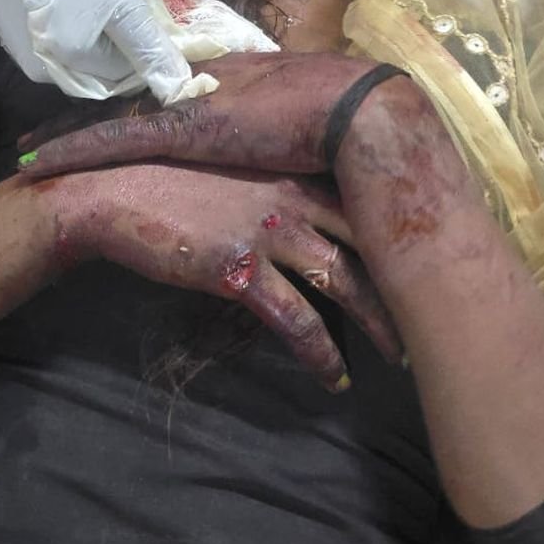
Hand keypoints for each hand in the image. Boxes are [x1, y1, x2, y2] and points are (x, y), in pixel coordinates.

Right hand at [0, 0, 208, 103]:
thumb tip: (157, 30)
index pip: (141, 48)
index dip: (166, 70)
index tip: (181, 83)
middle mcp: (54, 16)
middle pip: (101, 76)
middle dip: (128, 69)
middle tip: (143, 48)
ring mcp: (17, 21)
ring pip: (65, 77)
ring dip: (95, 69)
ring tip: (111, 39)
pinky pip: (36, 59)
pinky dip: (62, 56)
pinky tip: (76, 25)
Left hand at [19, 52, 385, 176]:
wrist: (365, 114)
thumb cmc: (347, 118)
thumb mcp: (307, 117)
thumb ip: (284, 128)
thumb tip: (285, 143)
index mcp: (230, 77)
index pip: (163, 90)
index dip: (128, 104)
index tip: (100, 115)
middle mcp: (202, 83)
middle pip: (128, 101)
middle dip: (83, 120)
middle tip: (37, 137)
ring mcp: (190, 104)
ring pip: (111, 120)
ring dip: (66, 139)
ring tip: (26, 156)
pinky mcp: (184, 131)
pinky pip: (114, 141)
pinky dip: (73, 151)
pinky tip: (37, 165)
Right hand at [57, 161, 400, 386]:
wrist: (111, 192)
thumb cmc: (165, 176)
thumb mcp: (230, 166)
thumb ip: (274, 180)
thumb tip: (305, 203)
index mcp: (292, 166)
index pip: (363, 198)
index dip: (397, 230)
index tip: (424, 256)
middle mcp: (292, 194)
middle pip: (369, 239)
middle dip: (404, 279)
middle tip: (431, 311)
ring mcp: (269, 230)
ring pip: (344, 281)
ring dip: (376, 324)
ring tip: (398, 356)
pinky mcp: (241, 269)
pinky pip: (296, 320)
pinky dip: (321, 353)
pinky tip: (334, 377)